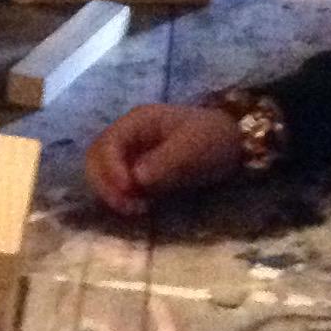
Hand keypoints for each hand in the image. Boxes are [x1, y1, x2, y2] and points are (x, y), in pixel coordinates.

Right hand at [86, 104, 241, 214]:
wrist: (235, 145)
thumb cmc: (213, 138)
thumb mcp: (192, 147)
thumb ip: (163, 162)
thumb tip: (136, 180)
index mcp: (137, 122)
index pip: (107, 144)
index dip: (110, 168)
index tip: (128, 190)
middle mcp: (128, 137)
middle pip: (96, 159)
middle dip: (105, 184)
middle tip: (127, 206)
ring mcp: (131, 154)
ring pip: (103, 174)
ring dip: (111, 193)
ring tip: (136, 209)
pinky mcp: (139, 172)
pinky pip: (119, 185)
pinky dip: (123, 198)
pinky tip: (141, 208)